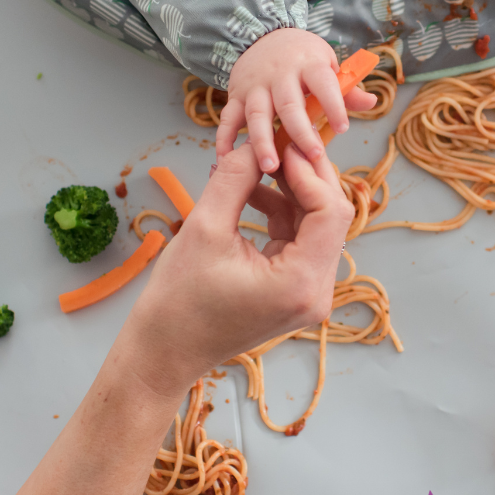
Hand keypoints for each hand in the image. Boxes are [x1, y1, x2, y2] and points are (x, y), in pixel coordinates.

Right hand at [126, 140, 353, 397]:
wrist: (163, 352)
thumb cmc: (178, 301)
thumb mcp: (205, 227)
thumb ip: (236, 178)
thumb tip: (257, 143)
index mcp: (300, 283)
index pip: (330, 212)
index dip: (309, 171)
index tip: (282, 145)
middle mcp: (315, 292)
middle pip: (330, 218)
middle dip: (305, 176)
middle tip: (277, 143)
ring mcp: (306, 294)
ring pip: (316, 226)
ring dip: (292, 191)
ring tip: (259, 163)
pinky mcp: (293, 290)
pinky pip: (299, 240)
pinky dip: (281, 212)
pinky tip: (253, 191)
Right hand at [215, 28, 376, 172]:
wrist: (263, 35)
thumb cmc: (303, 57)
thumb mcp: (327, 63)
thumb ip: (346, 88)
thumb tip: (372, 103)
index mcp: (308, 64)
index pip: (323, 83)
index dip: (333, 104)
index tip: (343, 128)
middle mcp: (279, 74)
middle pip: (288, 105)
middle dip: (299, 132)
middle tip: (312, 157)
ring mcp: (254, 85)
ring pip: (256, 115)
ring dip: (262, 142)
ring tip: (270, 168)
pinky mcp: (235, 95)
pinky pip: (228, 118)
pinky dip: (225, 139)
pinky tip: (226, 160)